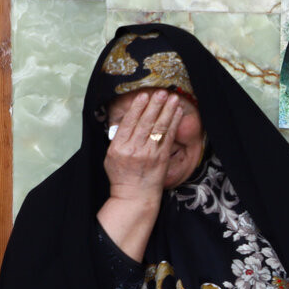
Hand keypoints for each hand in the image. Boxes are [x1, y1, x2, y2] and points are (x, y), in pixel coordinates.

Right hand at [103, 90, 182, 204]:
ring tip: (173, 98)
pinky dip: (174, 124)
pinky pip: (169, 138)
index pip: (129, 122)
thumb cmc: (122, 177)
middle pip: (145, 122)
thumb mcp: (111, 157)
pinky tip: (177, 114)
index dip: (137, 107)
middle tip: (162, 92)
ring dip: (167, 111)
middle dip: (155, 105)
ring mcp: (149, 154)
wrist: (134, 196)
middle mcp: (133, 149)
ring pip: (158, 128)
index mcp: (118, 147)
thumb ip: (118, 139)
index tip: (144, 95)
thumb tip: (126, 122)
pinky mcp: (162, 159)